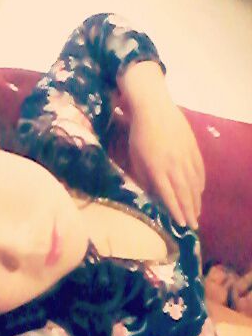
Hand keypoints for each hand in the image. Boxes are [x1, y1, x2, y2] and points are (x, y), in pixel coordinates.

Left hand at [128, 106, 204, 228]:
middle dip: (189, 211)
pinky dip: (200, 182)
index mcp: (157, 169)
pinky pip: (199, 169)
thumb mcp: (135, 158)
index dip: (176, 210)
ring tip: (197, 213)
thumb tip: (152, 194)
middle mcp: (174, 165)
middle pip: (184, 192)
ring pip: (194, 183)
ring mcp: (185, 156)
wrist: (153, 109)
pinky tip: (200, 191)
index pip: (168, 195)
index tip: (181, 224)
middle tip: (194, 226)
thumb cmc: (138, 135)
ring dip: (196, 200)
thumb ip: (143, 177)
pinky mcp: (193, 147)